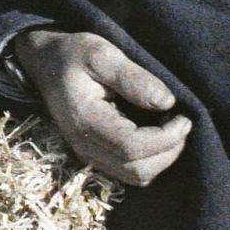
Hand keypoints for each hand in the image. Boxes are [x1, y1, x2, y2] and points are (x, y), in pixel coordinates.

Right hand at [14, 28, 191, 186]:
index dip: (166, 138)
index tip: (184, 117)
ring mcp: (89, 154)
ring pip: (136, 177)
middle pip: (138, 171)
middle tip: (183, 123)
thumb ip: (132, 77)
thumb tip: (166, 102)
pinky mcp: (95, 155)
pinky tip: (158, 135)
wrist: (45, 63)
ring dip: (162, 158)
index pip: (132, 147)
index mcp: (85, 120)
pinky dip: (150, 160)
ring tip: (173, 129)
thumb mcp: (101, 53)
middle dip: (169, 150)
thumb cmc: (73, 54)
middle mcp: (85, 146)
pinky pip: (129, 172)